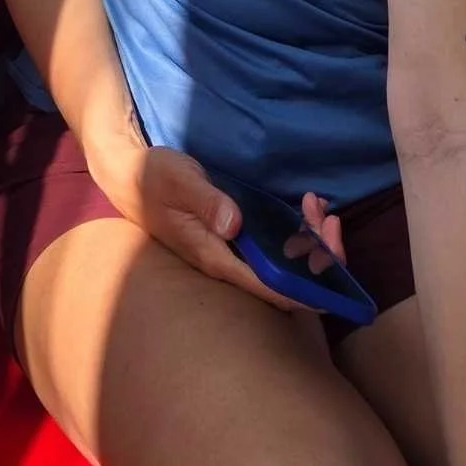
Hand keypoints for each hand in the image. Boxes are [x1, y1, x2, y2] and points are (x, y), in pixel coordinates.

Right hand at [90, 137, 342, 312]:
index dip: (306, 289)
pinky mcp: (235, 240)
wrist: (130, 177)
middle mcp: (228, 263)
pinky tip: (304, 207)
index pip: (269, 287)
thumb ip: (206, 200)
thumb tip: (235, 224)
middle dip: (318, 257)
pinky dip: (297, 231)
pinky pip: (275, 247)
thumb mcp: (178, 180)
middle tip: (328, 218)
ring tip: (317, 205)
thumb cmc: (154, 178)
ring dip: (311, 241)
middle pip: (285, 280)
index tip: (334, 276)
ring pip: (284, 264)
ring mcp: (233, 254)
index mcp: (215, 257)